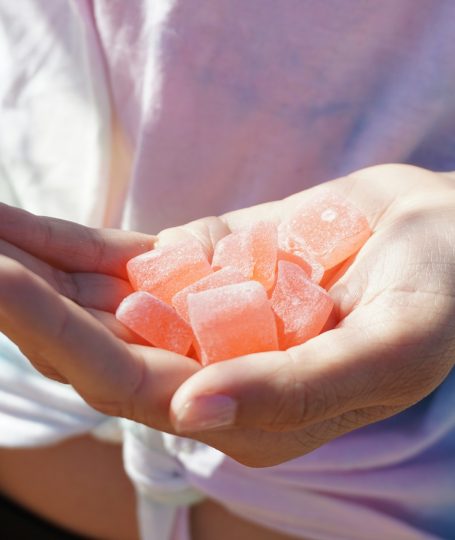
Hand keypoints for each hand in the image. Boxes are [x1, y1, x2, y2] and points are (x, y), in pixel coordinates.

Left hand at [1, 164, 453, 467]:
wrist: (444, 236)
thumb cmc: (438, 296)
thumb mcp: (390, 348)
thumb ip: (301, 389)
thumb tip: (197, 413)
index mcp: (252, 407)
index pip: (134, 386)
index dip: (62, 340)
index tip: (2, 283)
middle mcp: (213, 365)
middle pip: (97, 344)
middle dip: (26, 303)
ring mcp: (200, 311)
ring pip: (96, 300)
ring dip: (32, 270)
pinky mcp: (200, 264)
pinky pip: (120, 258)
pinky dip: (66, 243)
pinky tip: (15, 225)